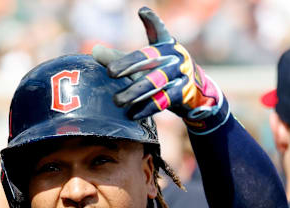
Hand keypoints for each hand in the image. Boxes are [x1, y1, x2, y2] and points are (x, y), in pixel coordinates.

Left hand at [92, 7, 228, 133]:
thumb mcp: (146, 62)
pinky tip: (131, 114)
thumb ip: (120, 57)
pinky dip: (145, 108)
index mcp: (165, 44)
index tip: (142, 12)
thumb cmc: (162, 72)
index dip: (152, 21)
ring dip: (134, 93)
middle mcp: (174, 56)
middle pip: (149, 59)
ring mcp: (179, 75)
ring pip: (154, 83)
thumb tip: (94, 51)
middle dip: (128, 65)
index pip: (158, 30)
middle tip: (110, 72)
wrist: (195, 92)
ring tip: (117, 101)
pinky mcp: (182, 94)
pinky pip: (162, 101)